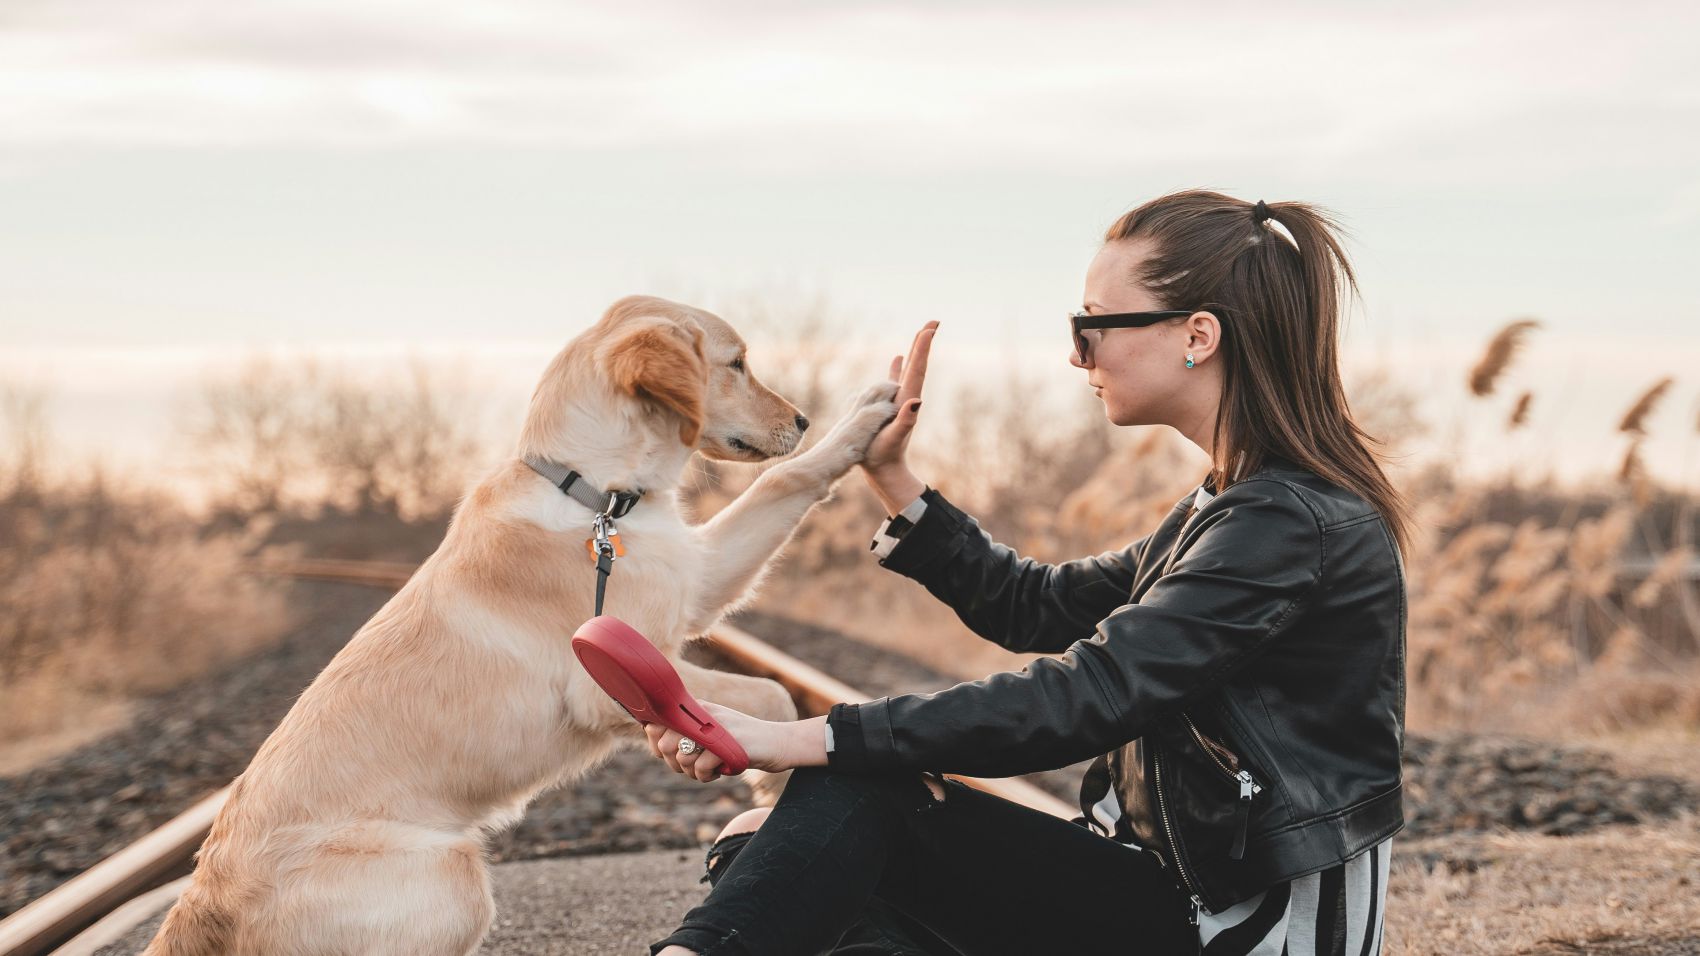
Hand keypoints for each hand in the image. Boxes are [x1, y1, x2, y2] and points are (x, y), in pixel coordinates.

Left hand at [643, 703, 825, 782]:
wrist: (777, 743)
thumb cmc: (740, 742)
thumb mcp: (710, 735)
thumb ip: (683, 735)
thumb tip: (651, 732)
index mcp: (696, 708)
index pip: (657, 725)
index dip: (658, 745)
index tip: (674, 755)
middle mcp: (703, 713)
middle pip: (665, 745)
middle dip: (676, 764)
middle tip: (695, 766)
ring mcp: (716, 727)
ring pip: (682, 759)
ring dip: (695, 773)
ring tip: (711, 768)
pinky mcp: (727, 743)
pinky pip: (701, 768)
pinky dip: (709, 776)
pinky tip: (722, 769)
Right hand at [861, 322, 935, 509]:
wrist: (884, 471)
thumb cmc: (884, 456)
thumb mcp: (893, 438)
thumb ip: (905, 420)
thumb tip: (916, 402)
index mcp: (907, 402)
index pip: (918, 370)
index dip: (923, 349)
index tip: (930, 329)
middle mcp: (906, 398)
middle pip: (917, 365)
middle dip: (924, 344)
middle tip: (934, 322)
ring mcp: (899, 401)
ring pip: (908, 370)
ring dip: (915, 351)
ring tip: (920, 335)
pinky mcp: (890, 406)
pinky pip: (895, 380)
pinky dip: (898, 367)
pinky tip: (898, 358)